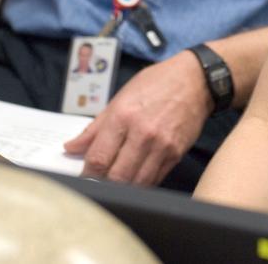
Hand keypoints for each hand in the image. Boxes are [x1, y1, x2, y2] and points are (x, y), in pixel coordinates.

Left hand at [63, 50, 210, 185]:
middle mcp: (143, 133)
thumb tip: (72, 147)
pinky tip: (134, 177)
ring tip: (114, 183)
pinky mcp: (176, 154)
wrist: (195, 80)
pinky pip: (154, 179)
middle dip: (102, 184)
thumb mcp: (120, 98)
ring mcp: (161, 146)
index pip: (98, 157)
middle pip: (116, 176)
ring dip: (122, 187)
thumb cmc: (156, 84)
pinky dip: (141, 183)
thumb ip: (95, 127)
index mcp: (123, 116)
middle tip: (96, 183)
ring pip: (136, 183)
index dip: (86, 172)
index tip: (83, 175)